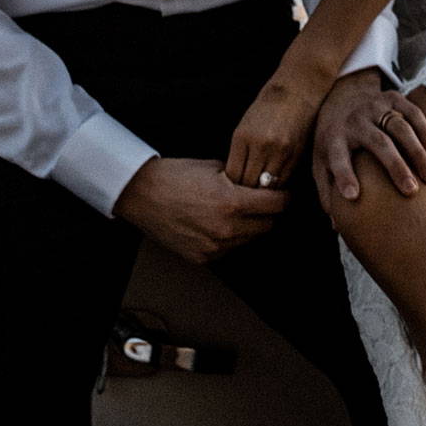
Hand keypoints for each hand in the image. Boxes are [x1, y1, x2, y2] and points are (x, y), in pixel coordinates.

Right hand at [114, 157, 286, 263]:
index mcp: (233, 203)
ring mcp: (214, 247)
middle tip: (259, 202)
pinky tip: (216, 223)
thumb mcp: (215, 168)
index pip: (277, 205)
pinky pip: (228, 250)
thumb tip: (262, 184)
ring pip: (249, 240)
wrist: (142, 194)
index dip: (283, 197)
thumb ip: (243, 179)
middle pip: (268, 226)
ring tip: (234, 211)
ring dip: (249, 227)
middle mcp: (227, 229)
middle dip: (267, 213)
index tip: (283, 193)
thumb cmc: (176, 175)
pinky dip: (229, 239)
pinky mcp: (202, 258)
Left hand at [226, 62, 336, 189]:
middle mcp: (261, 146)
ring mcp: (280, 151)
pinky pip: (284, 180)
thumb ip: (241, 153)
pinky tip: (275, 185)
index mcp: (243, 138)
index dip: (232, 187)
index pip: (234, 175)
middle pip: (249, 184)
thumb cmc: (266, 107)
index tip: (233, 190)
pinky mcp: (296, 154)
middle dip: (246, 193)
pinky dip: (278, 185)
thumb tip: (236, 180)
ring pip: (268, 186)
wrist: (296, 90)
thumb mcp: (245, 126)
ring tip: (260, 196)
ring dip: (263, 192)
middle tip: (245, 199)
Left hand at [315, 70, 425, 201]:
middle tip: (410, 191)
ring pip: (399, 127)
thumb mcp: (320, 163)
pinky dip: (424, 131)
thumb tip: (335, 226)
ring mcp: (374, 107)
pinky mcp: (392, 97)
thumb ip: (326, 192)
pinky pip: (412, 112)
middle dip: (395, 166)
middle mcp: (354, 121)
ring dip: (416, 151)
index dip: (344, 176)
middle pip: (378, 142)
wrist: (340, 98)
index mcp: (333, 138)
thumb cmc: (333, 142)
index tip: (353, 196)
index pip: (337, 158)